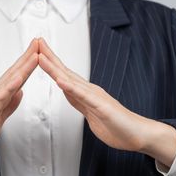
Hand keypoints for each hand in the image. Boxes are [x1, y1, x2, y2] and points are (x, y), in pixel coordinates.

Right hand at [0, 38, 38, 161]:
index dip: (28, 65)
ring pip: (10, 80)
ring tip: (34, 53)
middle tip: (39, 41)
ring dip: (23, 67)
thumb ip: (9, 106)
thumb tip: (20, 92)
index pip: (17, 78)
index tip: (39, 52)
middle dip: (28, 57)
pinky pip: (1, 96)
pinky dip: (11, 85)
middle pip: (15, 73)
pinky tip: (19, 76)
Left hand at [37, 37, 169, 153]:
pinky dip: (70, 88)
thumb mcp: (91, 113)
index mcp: (85, 92)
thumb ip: (80, 101)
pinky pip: (83, 96)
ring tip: (42, 57)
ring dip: (55, 68)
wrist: (138, 134)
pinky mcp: (101, 106)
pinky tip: (60, 81)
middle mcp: (89, 90)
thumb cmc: (117, 125)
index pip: (64, 75)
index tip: (37, 51)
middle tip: (37, 42)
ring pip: (70, 80)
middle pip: (65, 71)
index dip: (50, 63)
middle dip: (49, 57)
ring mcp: (95, 97)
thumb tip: (68, 92)